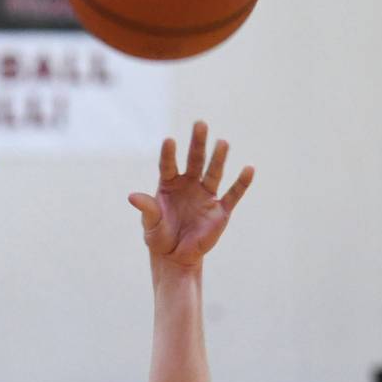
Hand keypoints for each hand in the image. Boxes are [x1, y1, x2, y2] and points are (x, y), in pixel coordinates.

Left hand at [128, 121, 253, 271]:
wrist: (175, 257)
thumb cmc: (160, 236)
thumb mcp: (151, 224)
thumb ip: (146, 208)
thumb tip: (132, 196)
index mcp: (170, 184)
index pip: (169, 165)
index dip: (168, 154)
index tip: (169, 141)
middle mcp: (189, 184)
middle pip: (194, 160)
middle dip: (197, 144)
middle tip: (200, 124)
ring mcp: (206, 195)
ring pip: (213, 173)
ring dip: (218, 158)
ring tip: (222, 143)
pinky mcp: (220, 210)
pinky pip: (233, 194)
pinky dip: (241, 183)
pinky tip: (249, 169)